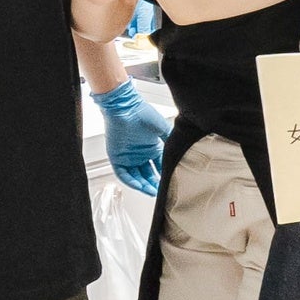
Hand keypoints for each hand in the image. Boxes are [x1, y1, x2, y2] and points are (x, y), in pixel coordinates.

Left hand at [96, 81, 167, 196]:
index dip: (163, 175)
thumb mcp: (162, 129)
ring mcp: (128, 156)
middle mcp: (139, 154)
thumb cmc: (141, 112)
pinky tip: (140, 186)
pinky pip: (123, 174)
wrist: (125, 106)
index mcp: (150, 147)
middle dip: (154, 184)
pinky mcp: (116, 157)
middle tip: (161, 192)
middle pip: (147, 174)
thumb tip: (183, 148)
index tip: (169, 182)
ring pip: (136, 177)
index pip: (158, 166)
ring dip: (143, 185)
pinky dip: (131, 181)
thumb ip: (171, 140)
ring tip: (152, 192)